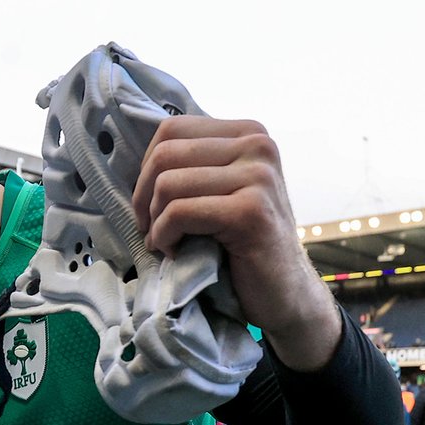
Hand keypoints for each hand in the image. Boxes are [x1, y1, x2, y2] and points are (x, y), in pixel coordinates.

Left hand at [133, 116, 339, 369]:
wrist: (284, 294)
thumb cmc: (243, 247)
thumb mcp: (221, 193)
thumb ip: (194, 168)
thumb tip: (140, 162)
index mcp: (248, 133)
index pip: (171, 130)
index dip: (147, 170)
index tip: (151, 206)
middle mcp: (258, 145)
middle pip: (165, 154)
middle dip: (144, 198)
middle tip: (151, 229)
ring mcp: (258, 176)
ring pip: (168, 184)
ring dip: (155, 222)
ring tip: (167, 244)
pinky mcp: (249, 212)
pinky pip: (179, 213)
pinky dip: (165, 237)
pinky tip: (175, 253)